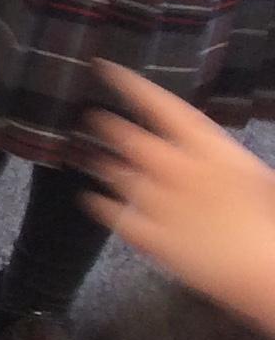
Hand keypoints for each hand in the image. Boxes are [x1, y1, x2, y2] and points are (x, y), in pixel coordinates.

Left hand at [79, 60, 274, 335]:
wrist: (271, 270)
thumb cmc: (273, 222)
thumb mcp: (257, 178)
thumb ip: (222, 161)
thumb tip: (209, 152)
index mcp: (212, 150)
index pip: (163, 107)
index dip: (131, 86)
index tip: (104, 69)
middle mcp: (179, 169)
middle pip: (130, 138)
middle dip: (106, 125)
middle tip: (90, 116)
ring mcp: (160, 203)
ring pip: (117, 174)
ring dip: (100, 162)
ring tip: (83, 153)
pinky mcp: (151, 236)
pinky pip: (115, 216)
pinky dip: (99, 205)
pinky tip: (90, 200)